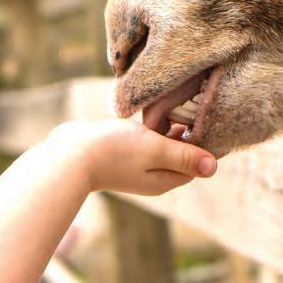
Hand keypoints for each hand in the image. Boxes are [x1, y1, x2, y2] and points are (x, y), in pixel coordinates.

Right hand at [47, 119, 217, 195]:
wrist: (68, 155)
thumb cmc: (113, 151)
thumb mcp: (155, 149)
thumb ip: (184, 156)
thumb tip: (214, 167)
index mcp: (165, 179)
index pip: (197, 162)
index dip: (207, 143)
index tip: (214, 119)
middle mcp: (153, 175)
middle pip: (182, 154)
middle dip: (190, 134)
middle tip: (198, 104)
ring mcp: (137, 165)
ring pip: (164, 145)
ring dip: (171, 128)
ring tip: (178, 103)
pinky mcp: (122, 154)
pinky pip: (147, 140)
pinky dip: (153, 128)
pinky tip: (152, 111)